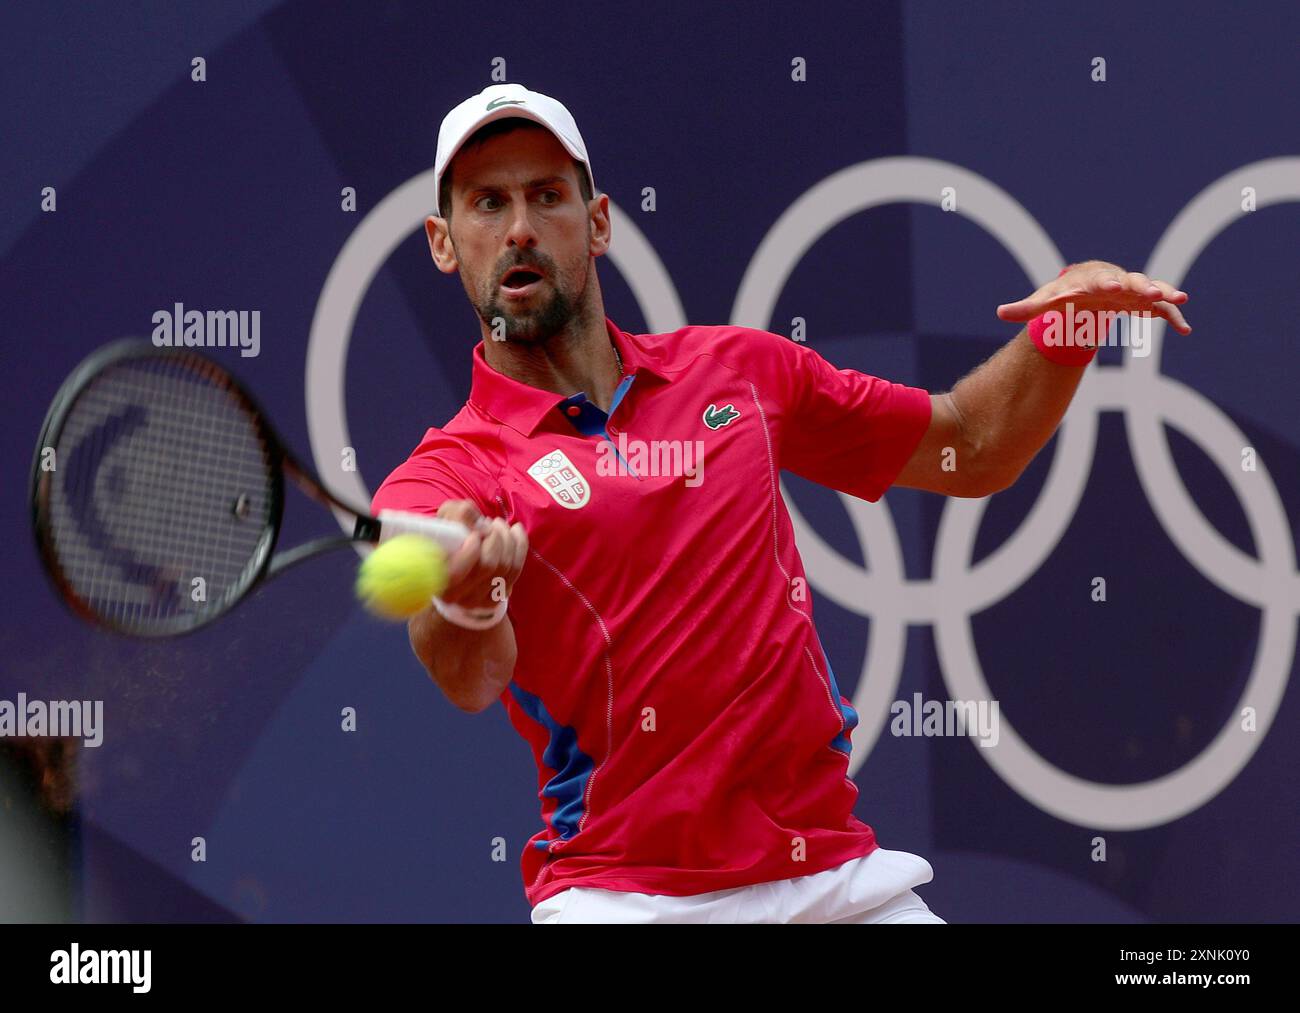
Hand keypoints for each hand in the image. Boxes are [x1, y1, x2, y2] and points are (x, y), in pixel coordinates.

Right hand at [433, 500, 527, 610]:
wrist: (454, 558)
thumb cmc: (447, 535)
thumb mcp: (447, 519)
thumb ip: (459, 514)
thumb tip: (483, 526)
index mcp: (434, 578)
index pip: (456, 573)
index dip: (471, 552)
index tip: (474, 534)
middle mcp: (453, 596)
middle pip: (488, 566)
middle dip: (496, 537)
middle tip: (491, 522)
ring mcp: (475, 601)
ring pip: (505, 567)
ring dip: (507, 538)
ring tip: (498, 524)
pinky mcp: (493, 599)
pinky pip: (515, 571)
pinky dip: (519, 546)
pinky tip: (515, 531)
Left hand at [996, 260, 1191, 334]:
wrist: (1088, 286)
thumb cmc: (1066, 293)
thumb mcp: (1046, 300)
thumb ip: (1026, 308)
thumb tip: (999, 312)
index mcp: (1092, 280)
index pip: (1099, 280)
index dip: (1106, 284)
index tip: (1114, 287)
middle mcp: (1117, 281)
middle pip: (1132, 281)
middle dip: (1142, 285)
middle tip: (1154, 292)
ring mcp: (1133, 290)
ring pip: (1152, 290)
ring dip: (1164, 294)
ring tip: (1180, 299)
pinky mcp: (1144, 302)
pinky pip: (1161, 309)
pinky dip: (1172, 317)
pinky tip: (1186, 329)